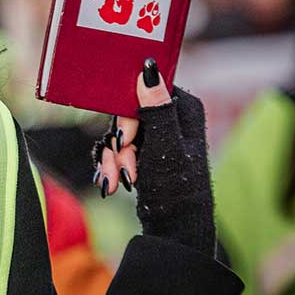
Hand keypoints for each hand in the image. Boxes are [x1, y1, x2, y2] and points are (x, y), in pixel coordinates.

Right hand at [92, 57, 215, 256]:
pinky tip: (111, 184)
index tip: (126, 140)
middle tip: (127, 170)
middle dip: (120, 146)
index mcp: (184, 107)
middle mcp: (171, 115)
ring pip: (118, 134)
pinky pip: (116, 148)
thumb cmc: (177, 189)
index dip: (127, 115)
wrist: (174, 227)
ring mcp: (157, 133)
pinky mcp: (144, 150)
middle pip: (125, 114)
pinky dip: (111, 165)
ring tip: (117, 183)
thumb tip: (149, 67)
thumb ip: (157, 108)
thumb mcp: (165, 147)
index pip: (143, 91)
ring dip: (113, 159)